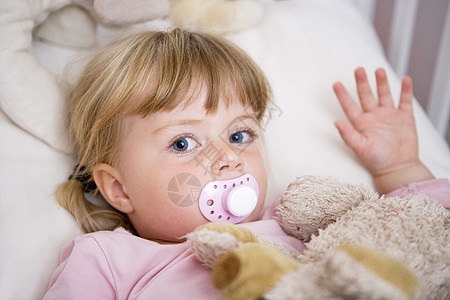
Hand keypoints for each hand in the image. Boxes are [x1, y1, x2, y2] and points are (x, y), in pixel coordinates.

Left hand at [334, 67, 432, 193]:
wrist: (398, 168)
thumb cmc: (376, 161)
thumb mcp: (360, 147)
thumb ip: (348, 134)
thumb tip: (335, 122)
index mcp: (361, 123)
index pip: (349, 106)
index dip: (343, 95)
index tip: (335, 83)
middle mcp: (374, 117)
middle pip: (366, 96)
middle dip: (362, 83)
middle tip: (358, 69)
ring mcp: (389, 116)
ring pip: (384, 95)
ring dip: (382, 83)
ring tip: (378, 70)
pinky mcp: (404, 118)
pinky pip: (405, 101)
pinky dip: (405, 90)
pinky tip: (405, 79)